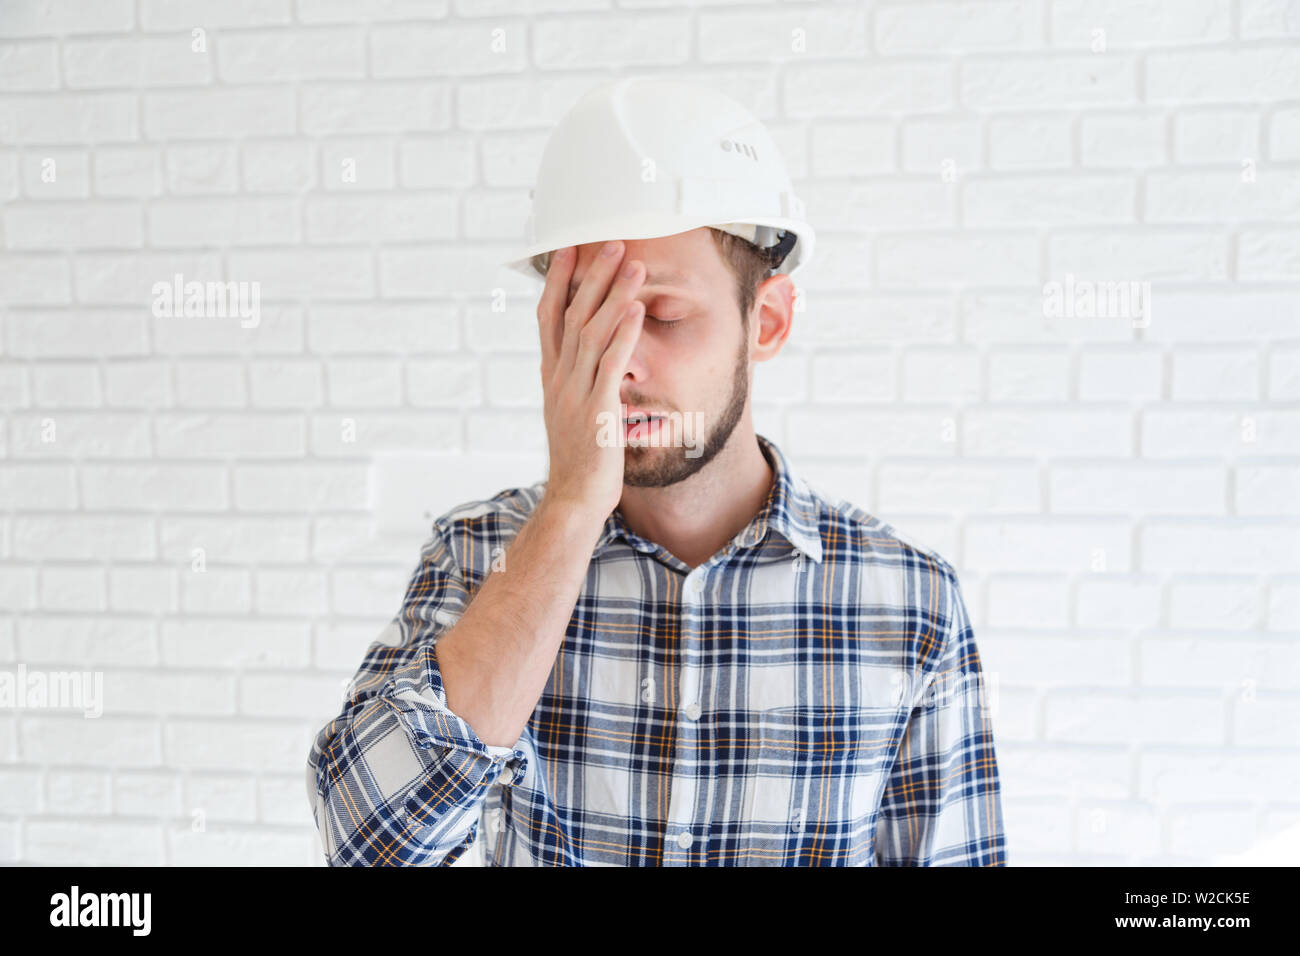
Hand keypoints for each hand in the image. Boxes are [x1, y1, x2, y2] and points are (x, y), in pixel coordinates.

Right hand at [536, 240, 645, 520]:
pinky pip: (610, 364)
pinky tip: (637, 310)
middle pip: (572, 315)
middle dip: (592, 276)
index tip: (567, 248)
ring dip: (613, 295)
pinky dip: (623, 335)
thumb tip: (580, 360)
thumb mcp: (569, 413)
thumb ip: (574, 382)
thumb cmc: (579, 459)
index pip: (548, 317)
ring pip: (592, 333)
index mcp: (551, 377)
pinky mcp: (597, 410)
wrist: (573, 499)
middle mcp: (559, 378)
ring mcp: (576, 393)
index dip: (557, 281)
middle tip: (610, 243)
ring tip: (633, 264)